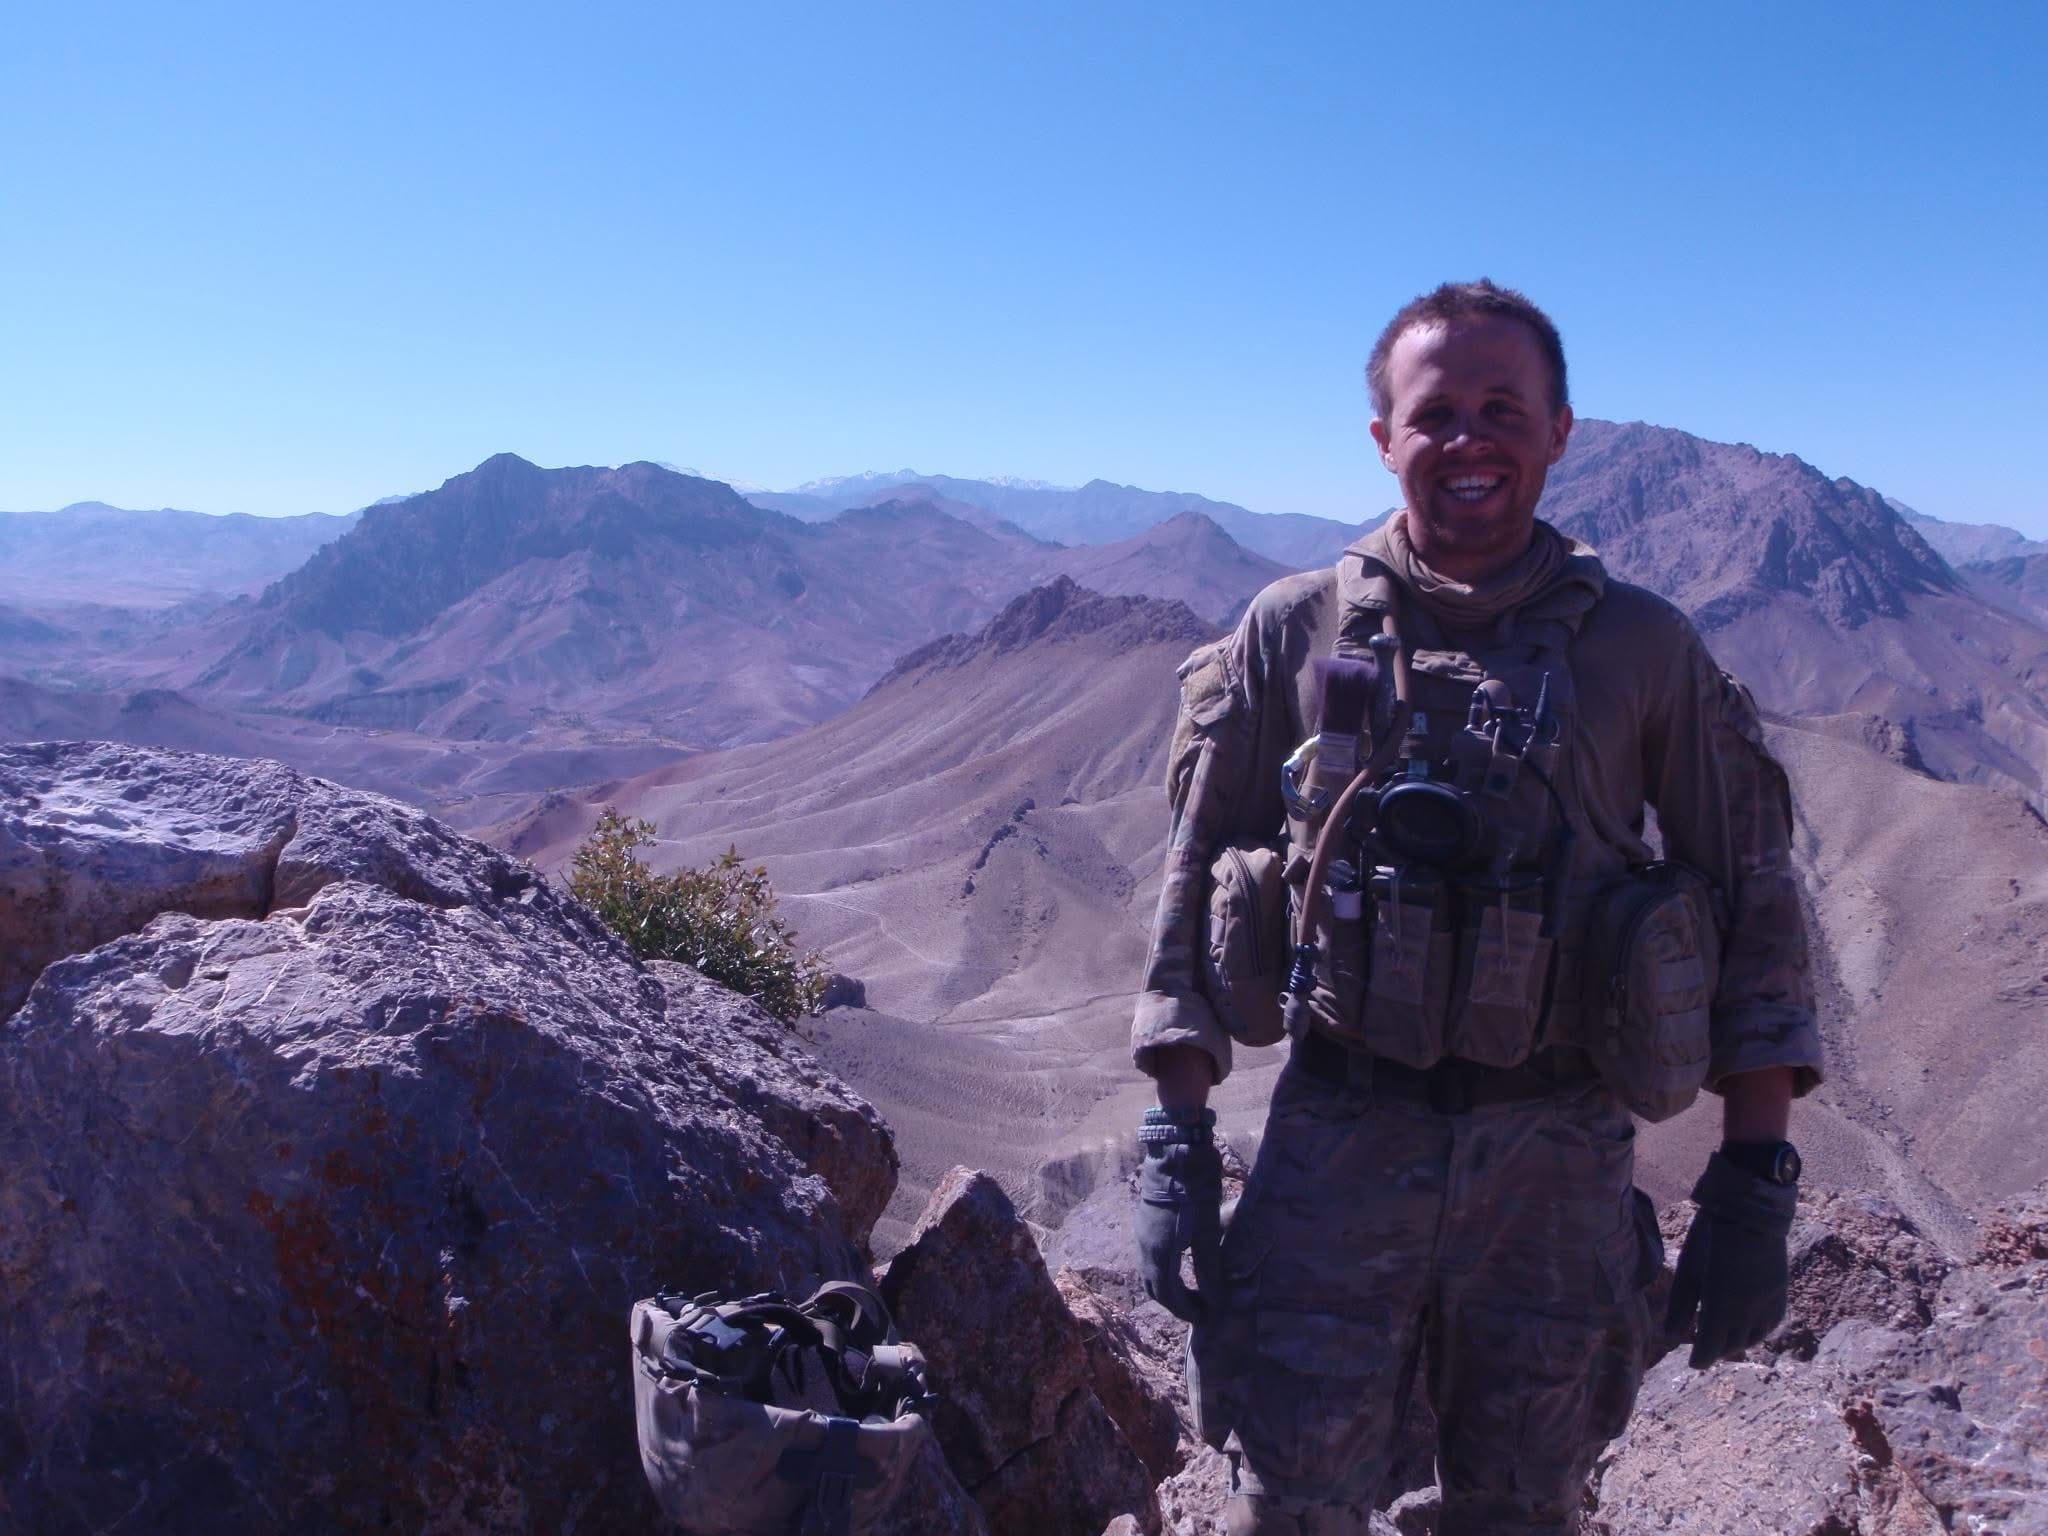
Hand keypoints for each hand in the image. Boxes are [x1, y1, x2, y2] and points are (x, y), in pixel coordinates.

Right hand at [1135, 1136, 1222, 1324]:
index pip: (1170, 1296)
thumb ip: (1210, 1269)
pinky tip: (1181, 1266)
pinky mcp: (1144, 1223)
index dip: (1188, 1311)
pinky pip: (1149, 1259)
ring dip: (1169, 1289)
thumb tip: (1216, 1303)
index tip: (1207, 1319)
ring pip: (1150, 1274)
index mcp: (1159, 1255)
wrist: (1173, 1152)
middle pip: (1156, 1289)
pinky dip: (1164, 1272)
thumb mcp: (1207, 1232)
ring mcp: (1141, 1234)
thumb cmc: (1194, 1191)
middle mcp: (1144, 1248)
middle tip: (1201, 1310)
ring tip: (1192, 1292)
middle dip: (1177, 1304)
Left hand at [1665, 1151, 1795, 1367]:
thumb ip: (1681, 1304)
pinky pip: (1771, 1325)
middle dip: (1716, 1351)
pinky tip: (1747, 1328)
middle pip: (1732, 1345)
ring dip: (1737, 1344)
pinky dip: (1758, 1332)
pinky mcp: (1780, 1294)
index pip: (1711, 1346)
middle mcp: (1747, 1310)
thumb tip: (1672, 1334)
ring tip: (1723, 1340)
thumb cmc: (1711, 1236)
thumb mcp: (1689, 1268)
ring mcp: (1767, 1303)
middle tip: (1703, 1348)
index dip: (1701, 1359)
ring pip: (1753, 1338)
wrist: (1751, 1212)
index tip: (1692, 1363)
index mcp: (1721, 1304)